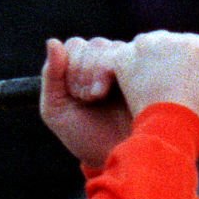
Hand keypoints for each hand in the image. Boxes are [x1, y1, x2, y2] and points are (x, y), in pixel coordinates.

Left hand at [40, 37, 130, 167]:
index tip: (74, 95)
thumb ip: (50, 77)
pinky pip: (130, 53)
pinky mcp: (148, 71)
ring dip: (98, 70)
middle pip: (92, 44)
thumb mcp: (57, 110)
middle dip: (83, 70)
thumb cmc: (85, 137)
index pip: (74, 46)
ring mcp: (129, 67)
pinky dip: (116, 68)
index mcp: (84, 71)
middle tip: (89, 99)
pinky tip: (116, 89)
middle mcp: (107, 65)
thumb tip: (52, 42)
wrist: (116, 156)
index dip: (70, 66)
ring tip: (101, 98)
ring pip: (111, 46)